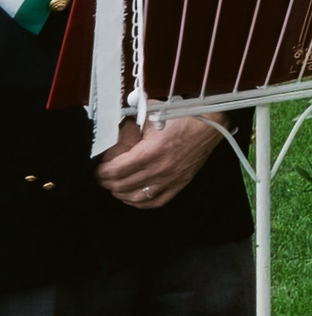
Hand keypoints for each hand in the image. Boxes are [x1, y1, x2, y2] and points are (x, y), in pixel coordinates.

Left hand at [93, 116, 227, 208]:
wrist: (210, 125)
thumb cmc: (182, 117)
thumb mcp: (152, 113)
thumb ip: (129, 119)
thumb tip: (110, 125)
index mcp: (151, 151)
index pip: (115, 171)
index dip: (101, 172)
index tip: (97, 167)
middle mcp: (160, 169)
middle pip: (121, 186)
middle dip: (106, 182)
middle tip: (101, 175)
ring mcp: (170, 179)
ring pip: (135, 197)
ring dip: (120, 193)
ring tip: (114, 185)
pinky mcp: (179, 184)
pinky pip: (155, 202)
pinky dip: (139, 202)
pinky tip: (133, 195)